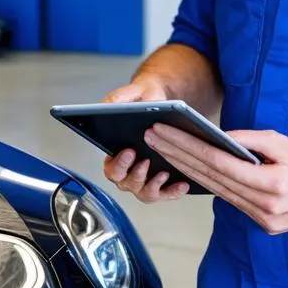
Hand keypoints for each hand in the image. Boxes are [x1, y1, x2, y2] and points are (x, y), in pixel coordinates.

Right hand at [100, 76, 189, 202]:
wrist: (163, 102)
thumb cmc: (143, 100)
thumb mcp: (130, 94)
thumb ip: (115, 100)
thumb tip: (105, 108)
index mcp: (116, 154)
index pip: (111, 168)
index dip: (118, 164)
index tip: (129, 152)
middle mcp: (128, 171)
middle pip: (126, 183)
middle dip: (136, 174)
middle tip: (145, 161)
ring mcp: (145, 179)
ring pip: (144, 193)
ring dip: (152, 186)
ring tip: (163, 173)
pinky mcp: (162, 183)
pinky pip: (165, 194)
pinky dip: (173, 191)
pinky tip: (182, 183)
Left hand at [143, 124, 287, 232]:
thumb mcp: (283, 144)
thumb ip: (252, 140)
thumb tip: (220, 136)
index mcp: (271, 184)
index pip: (220, 163)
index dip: (189, 147)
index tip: (166, 132)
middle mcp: (261, 204)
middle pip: (209, 176)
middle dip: (177, 154)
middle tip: (152, 136)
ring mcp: (256, 217)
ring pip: (211, 189)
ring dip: (183, 168)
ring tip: (161, 148)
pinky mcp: (253, 222)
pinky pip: (222, 198)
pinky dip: (201, 181)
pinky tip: (183, 166)